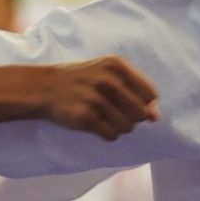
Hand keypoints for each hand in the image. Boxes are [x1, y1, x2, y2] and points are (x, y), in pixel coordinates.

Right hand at [41, 57, 158, 140]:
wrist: (44, 87)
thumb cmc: (82, 80)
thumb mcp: (108, 73)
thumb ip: (135, 90)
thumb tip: (155, 118)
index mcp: (117, 65)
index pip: (150, 94)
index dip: (143, 103)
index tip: (127, 102)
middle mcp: (108, 80)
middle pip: (140, 113)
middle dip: (131, 117)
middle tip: (113, 111)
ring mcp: (95, 99)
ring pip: (127, 127)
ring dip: (118, 127)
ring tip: (103, 117)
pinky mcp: (84, 118)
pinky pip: (111, 135)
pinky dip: (107, 134)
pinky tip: (95, 124)